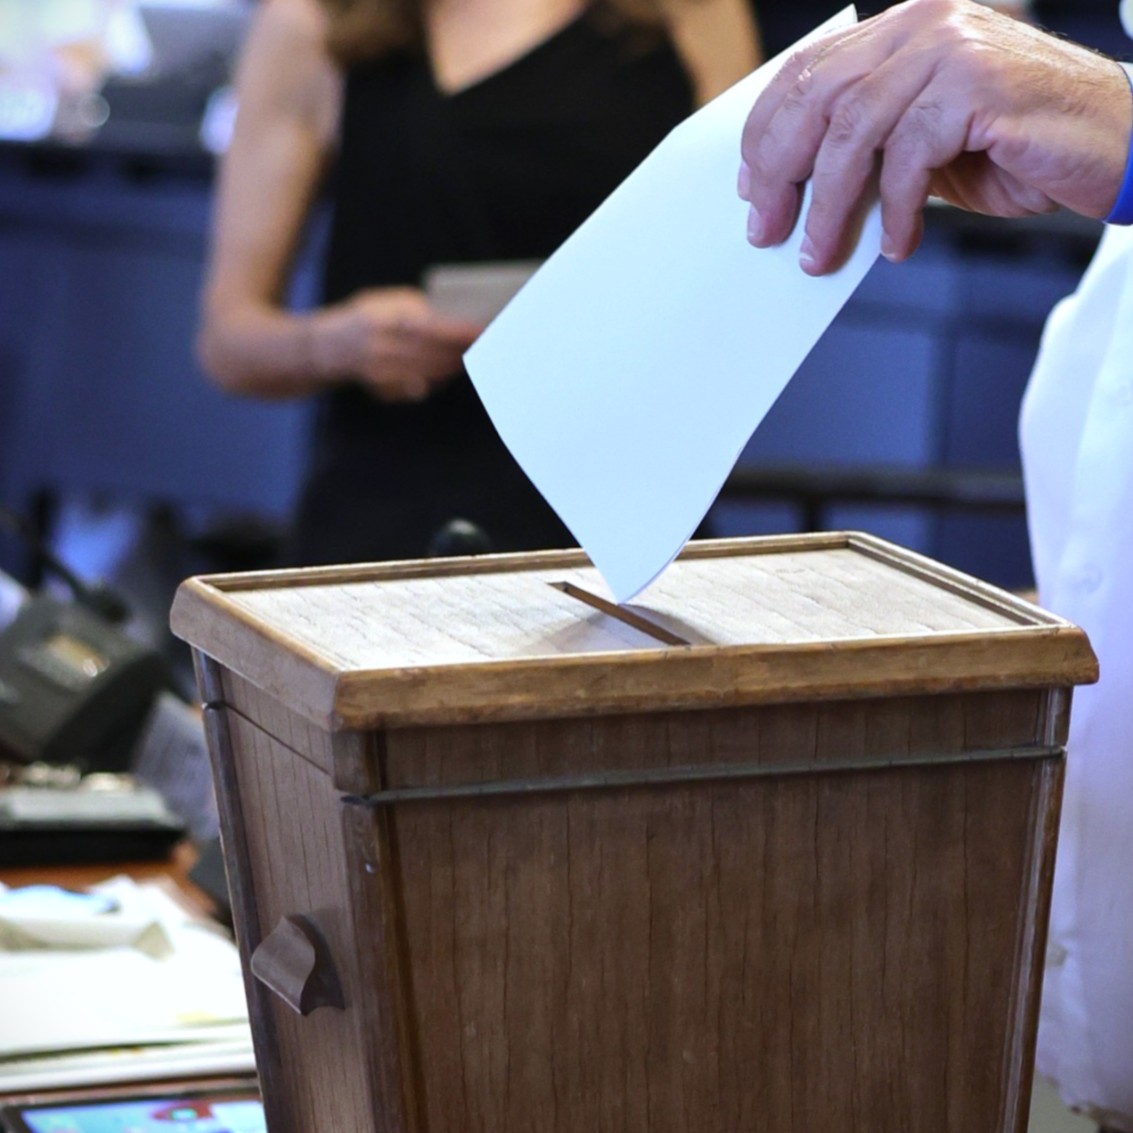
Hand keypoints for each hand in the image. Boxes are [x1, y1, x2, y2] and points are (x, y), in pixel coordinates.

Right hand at [317, 287, 482, 401]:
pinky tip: (448, 371)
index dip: (460, 332)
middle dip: (461, 351)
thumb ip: (415, 308)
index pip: (432, 328)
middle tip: (487, 346)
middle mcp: (381, 347)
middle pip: (434, 354)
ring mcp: (380, 371)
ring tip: (471, 356)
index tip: (483, 330)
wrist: (323, 347)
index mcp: (384, 319)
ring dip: (453, 366)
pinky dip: (436, 380)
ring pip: (429, 372)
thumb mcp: (384, 302)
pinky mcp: (380, 388)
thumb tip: (454, 318)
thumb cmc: (365, 317)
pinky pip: (417, 387)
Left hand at [738, 0, 1131, 274]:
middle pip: (817, 98)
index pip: (807, 72)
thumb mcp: (921, 148)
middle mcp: (922, 23)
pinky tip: (898, 244)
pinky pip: (910, 155)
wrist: (1114, 144)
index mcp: (900, 29)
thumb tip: (793, 189)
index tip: (749, 186)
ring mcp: (953, 46)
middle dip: (780, 172)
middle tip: (765, 229)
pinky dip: (898, 210)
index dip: (766, 132)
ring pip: (854, 130)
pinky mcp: (981, 83)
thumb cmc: (1013, 148)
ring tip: (818, 254)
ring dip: (829, 205)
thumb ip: (865, 150)